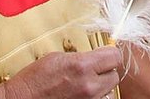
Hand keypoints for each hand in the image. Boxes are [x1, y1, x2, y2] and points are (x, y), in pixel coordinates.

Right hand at [2, 47, 122, 98]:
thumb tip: (95, 56)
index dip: (110, 54)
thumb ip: (80, 57)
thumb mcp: (58, 58)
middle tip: (94, 69)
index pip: (115, 57)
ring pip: (108, 92)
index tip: (105, 54)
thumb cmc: (34, 80)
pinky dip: (93, 97)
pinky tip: (80, 93)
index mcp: (82, 66)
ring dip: (100, 86)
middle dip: (106, 71)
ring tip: (84, 83)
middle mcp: (88, 86)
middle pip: (115, 76)